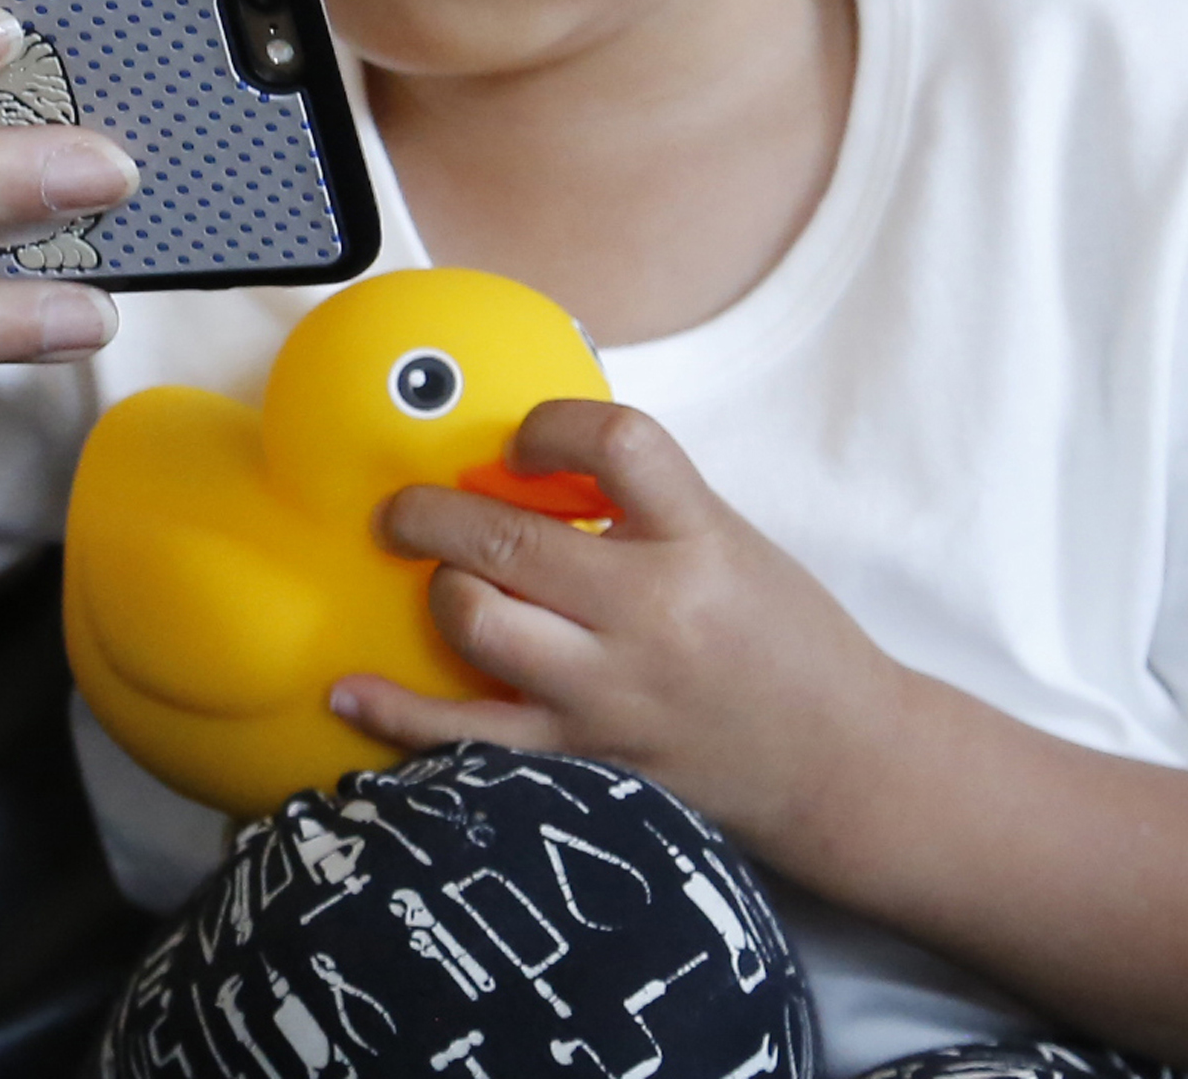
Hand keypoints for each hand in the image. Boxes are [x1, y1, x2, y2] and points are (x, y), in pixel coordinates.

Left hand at [331, 399, 906, 863]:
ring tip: (441, 576)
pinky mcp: (580, 757)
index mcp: (698, 539)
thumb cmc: (785, 638)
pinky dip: (396, 713)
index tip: (521, 441)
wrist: (839, 761)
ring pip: (477, 621)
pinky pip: (466, 736)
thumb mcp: (730, 539)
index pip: (614, 442)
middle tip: (407, 505)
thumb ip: (642, 502)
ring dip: (440, 587)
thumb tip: (531, 458)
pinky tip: (348, 688)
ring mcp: (608, 691)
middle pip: (509, 538)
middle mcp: (650, 612)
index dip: (547, 425)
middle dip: (434, 509)